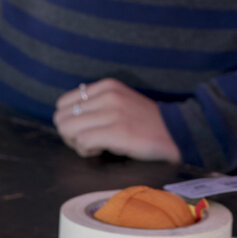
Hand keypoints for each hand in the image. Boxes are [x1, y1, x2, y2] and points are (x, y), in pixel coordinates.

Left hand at [53, 79, 181, 162]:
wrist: (175, 132)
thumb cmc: (144, 122)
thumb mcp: (120, 101)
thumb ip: (96, 103)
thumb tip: (66, 117)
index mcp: (107, 86)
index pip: (63, 103)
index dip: (69, 121)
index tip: (85, 130)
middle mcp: (108, 95)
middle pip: (61, 117)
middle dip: (69, 134)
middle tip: (88, 141)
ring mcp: (113, 112)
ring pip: (67, 129)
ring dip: (77, 144)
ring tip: (95, 146)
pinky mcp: (118, 131)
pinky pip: (82, 141)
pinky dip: (87, 151)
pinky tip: (102, 151)